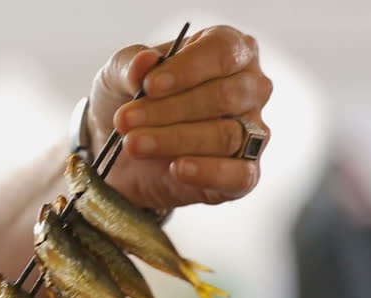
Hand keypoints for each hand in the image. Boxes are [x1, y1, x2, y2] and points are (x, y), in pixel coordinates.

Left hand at [87, 25, 271, 206]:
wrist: (120, 154)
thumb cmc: (130, 100)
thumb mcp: (118, 75)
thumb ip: (129, 65)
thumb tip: (145, 62)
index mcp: (229, 50)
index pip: (224, 51)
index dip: (188, 68)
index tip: (149, 86)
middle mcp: (250, 88)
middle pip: (225, 95)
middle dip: (170, 109)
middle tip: (125, 121)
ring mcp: (252, 132)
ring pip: (225, 135)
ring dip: (174, 140)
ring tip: (133, 144)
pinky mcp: (244, 173)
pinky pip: (240, 174)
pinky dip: (208, 172)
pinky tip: (178, 169)